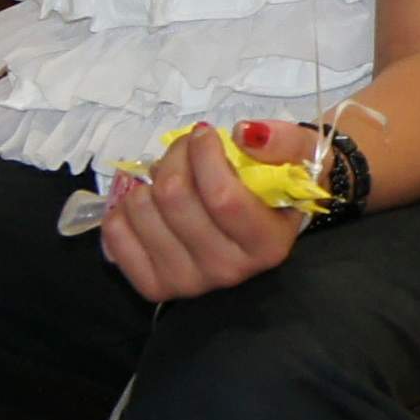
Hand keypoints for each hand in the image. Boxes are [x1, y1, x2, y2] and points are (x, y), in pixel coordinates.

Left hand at [98, 124, 310, 301]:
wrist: (264, 222)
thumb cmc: (280, 184)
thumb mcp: (304, 156)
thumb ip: (286, 142)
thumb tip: (245, 135)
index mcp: (267, 245)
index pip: (222, 197)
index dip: (204, 155)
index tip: (205, 134)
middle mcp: (228, 272)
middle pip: (174, 197)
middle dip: (175, 157)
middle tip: (186, 149)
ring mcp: (187, 283)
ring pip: (141, 209)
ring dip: (150, 179)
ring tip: (171, 178)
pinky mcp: (154, 285)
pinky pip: (115, 233)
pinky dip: (123, 207)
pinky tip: (149, 204)